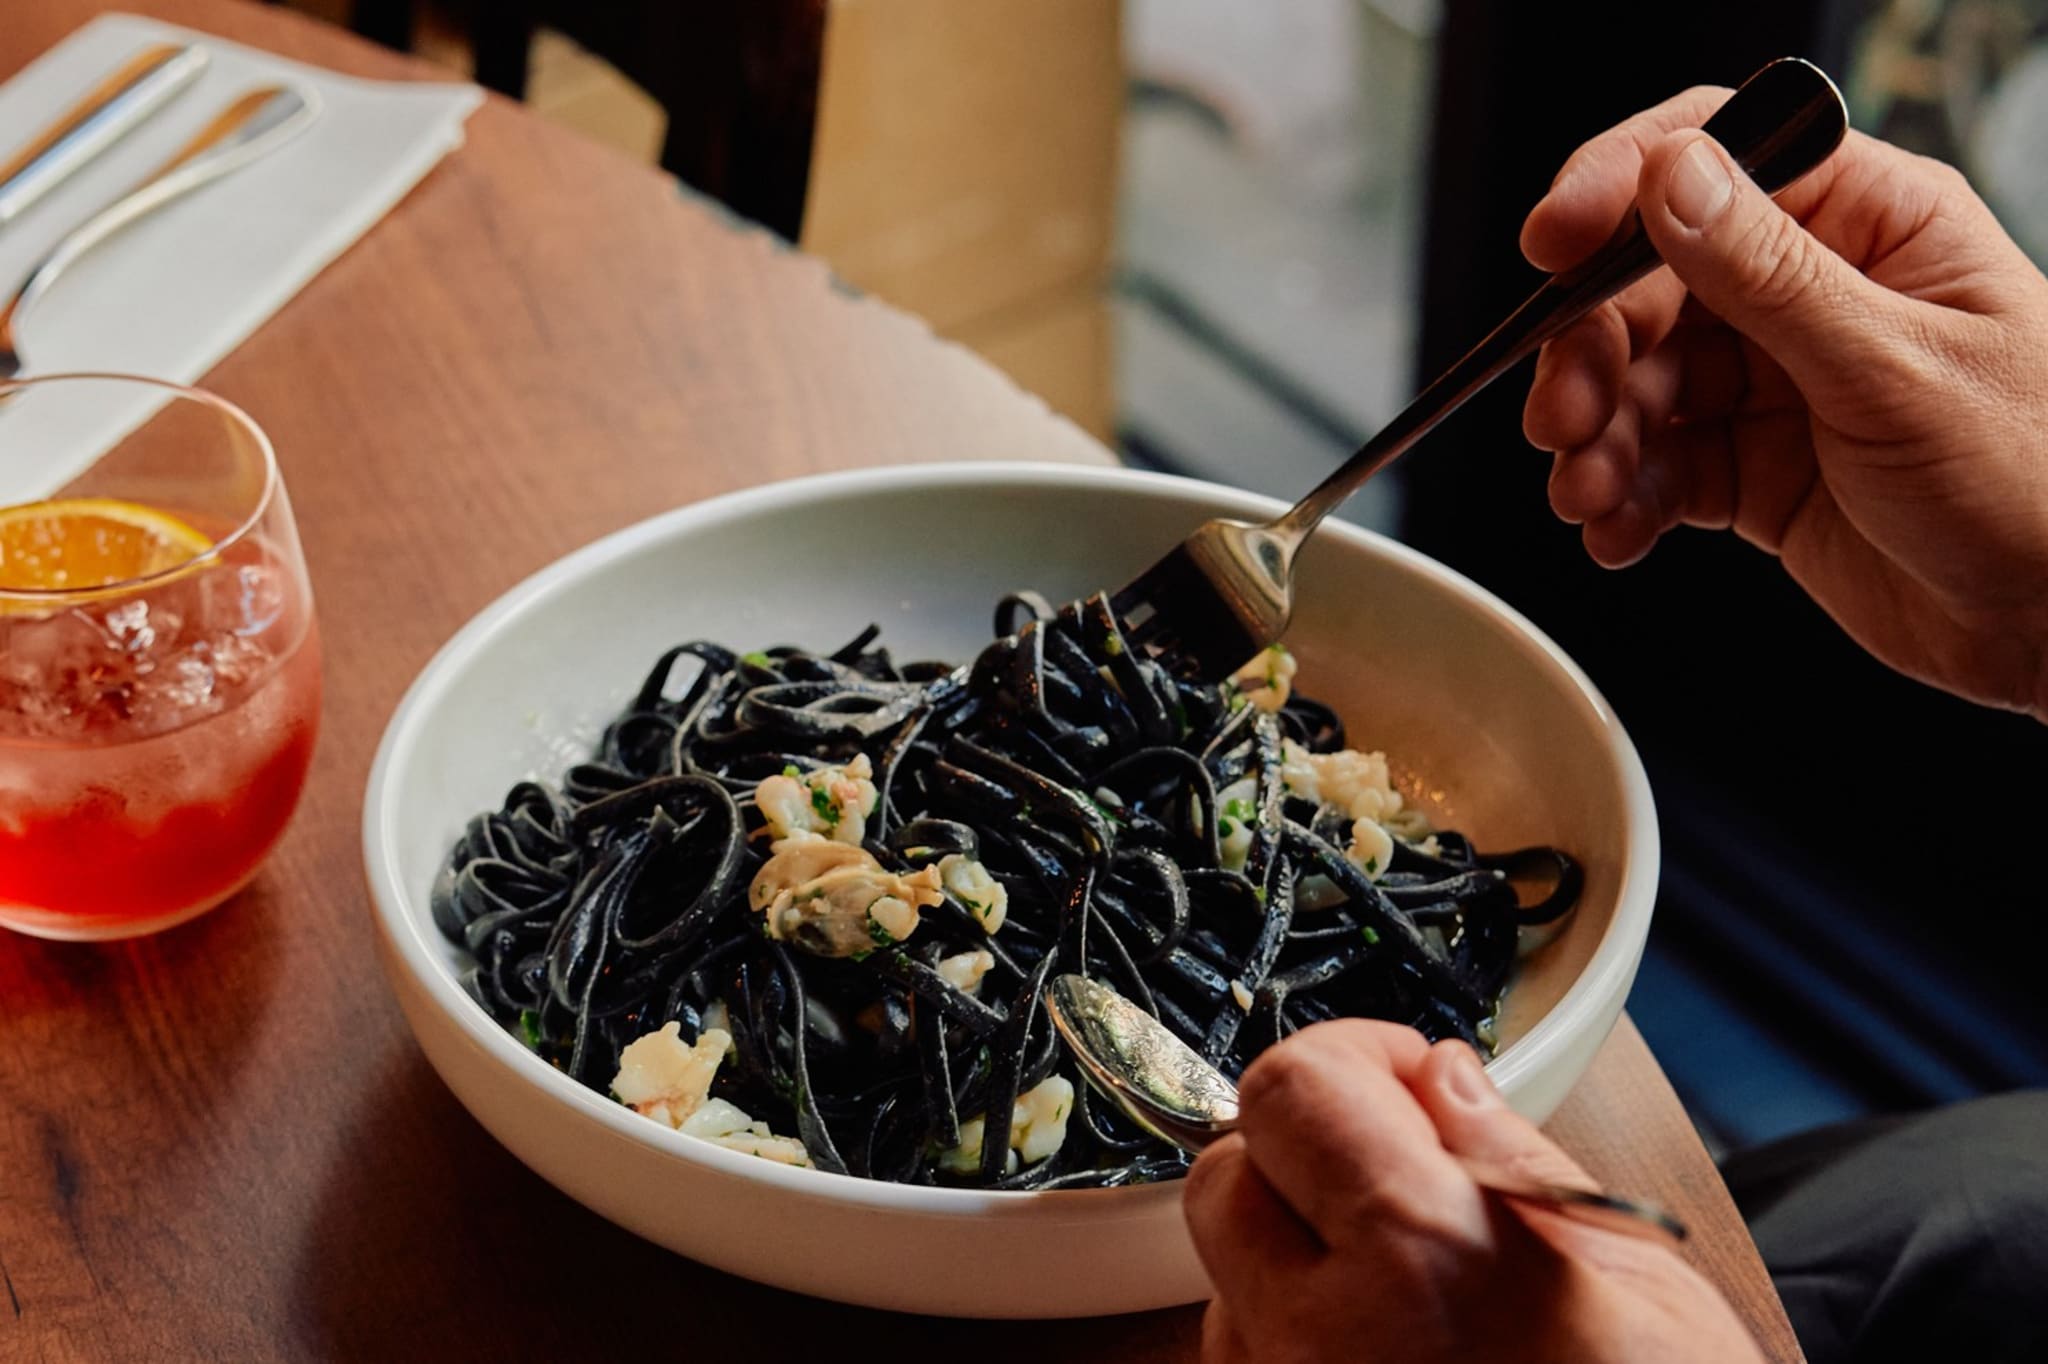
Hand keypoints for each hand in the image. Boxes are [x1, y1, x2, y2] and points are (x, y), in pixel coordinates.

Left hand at [1182, 1021, 1763, 1363]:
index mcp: (1426, 1254)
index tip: (1402, 1079)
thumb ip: (1510, 1157)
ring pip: (1224, 1280)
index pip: (1288, 1088)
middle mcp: (1325, 1337)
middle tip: (1398, 1175)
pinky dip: (1293, 1343)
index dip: (1349, 1062)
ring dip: (1291, 1259)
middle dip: (1299, 1154)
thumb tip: (1441, 1078)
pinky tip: (1390, 1358)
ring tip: (1411, 1295)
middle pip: (1225, 1175)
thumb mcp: (1637, 1269)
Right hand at [1521, 87, 2047, 720]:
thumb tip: (1669, 176)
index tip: (1552, 243)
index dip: (1620, 189)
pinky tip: (1618, 529)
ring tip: (1591, 493)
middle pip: (1650, 287)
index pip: (1717, 163)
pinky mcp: (1756, 467)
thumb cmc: (2036, 480)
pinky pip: (1657, 465)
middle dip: (1592, 354)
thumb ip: (1769, 274)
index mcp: (1870, 225)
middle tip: (1566, 418)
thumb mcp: (1892, 366)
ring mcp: (1779, 383)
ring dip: (1597, 438)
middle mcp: (1814, 294)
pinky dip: (1622, 498)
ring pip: (1640, 382)